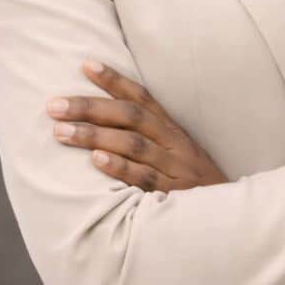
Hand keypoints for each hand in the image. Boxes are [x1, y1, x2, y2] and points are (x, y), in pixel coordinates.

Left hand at [46, 60, 229, 191]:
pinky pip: (144, 177)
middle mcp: (174, 143)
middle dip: (90, 108)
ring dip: (94, 135)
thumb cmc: (196, 187)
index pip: (141, 97)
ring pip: (132, 144)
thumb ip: (151, 139)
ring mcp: (175, 168)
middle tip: (54, 106)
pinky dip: (120, 167)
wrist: (230, 219)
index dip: (114, 80)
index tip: (85, 65)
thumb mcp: (179, 155)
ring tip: (61, 131)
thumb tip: (107, 124)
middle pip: (130, 116)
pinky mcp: (173, 195)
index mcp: (174, 130)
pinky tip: (96, 160)